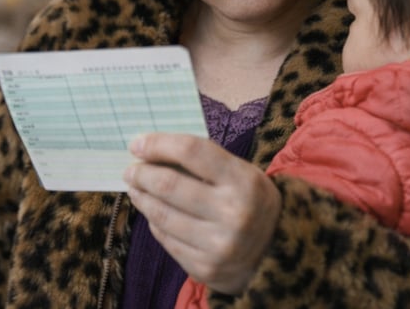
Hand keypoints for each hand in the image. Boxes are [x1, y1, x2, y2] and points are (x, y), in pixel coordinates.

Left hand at [123, 133, 281, 294]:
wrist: (277, 250)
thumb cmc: (252, 202)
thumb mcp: (242, 174)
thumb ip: (205, 163)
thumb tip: (154, 151)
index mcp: (245, 181)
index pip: (192, 152)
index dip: (159, 144)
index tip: (138, 143)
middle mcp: (233, 212)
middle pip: (169, 185)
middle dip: (143, 174)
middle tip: (132, 169)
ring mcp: (218, 244)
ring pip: (161, 215)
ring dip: (142, 198)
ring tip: (137, 188)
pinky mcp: (205, 267)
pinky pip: (166, 240)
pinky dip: (156, 223)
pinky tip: (155, 214)